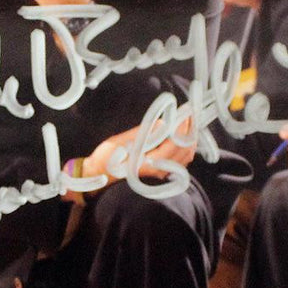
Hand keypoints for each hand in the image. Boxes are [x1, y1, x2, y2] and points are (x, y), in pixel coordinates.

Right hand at [81, 116, 196, 188]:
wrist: (97, 175)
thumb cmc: (105, 159)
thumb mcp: (121, 142)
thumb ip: (144, 133)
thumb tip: (164, 124)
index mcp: (150, 164)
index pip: (175, 144)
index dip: (183, 126)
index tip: (185, 111)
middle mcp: (159, 171)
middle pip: (185, 151)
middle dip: (190, 130)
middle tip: (190, 113)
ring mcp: (160, 174)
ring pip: (185, 157)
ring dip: (189, 139)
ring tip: (188, 122)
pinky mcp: (159, 173)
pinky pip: (179, 161)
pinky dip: (184, 148)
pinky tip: (182, 137)